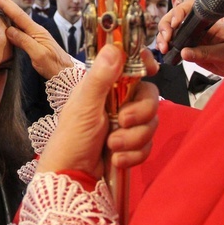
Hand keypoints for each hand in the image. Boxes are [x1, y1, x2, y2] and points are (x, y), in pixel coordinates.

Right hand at [0, 0, 71, 79]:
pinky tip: (6, 19)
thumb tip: (8, 30)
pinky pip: (19, 26)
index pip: (17, 14)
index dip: (4, 4)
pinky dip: (10, 19)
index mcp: (36, 31)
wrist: (66, 73)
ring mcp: (35, 34)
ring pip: (17, 18)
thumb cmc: (54, 65)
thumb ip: (24, 41)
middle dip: (4, 1)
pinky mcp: (34, 40)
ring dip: (6, 8)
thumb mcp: (39, 55)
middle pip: (17, 12)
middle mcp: (35, 29)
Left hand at [36, 45, 158, 176]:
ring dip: (133, 139)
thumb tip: (114, 48)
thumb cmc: (71, 138)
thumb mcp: (84, 106)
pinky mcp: (132, 145)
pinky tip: (116, 159)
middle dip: (140, 113)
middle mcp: (118, 101)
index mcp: (104, 86)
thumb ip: (100, 79)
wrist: (72, 176)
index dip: (145, 65)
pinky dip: (134, 154)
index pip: (131, 66)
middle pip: (150, 97)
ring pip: (151, 123)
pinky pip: (148, 145)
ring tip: (112, 146)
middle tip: (121, 122)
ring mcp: (126, 124)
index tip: (152, 70)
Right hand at [156, 0, 223, 76]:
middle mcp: (198, 29)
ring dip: (164, 39)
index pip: (189, 12)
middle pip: (176, 22)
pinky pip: (176, 48)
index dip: (178, 14)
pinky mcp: (192, 51)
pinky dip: (168, 49)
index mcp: (208, 23)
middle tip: (165, 40)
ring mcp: (194, 40)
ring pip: (173, 34)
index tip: (174, 24)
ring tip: (163, 48)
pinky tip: (164, 52)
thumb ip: (204, 53)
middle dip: (166, 28)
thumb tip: (183, 53)